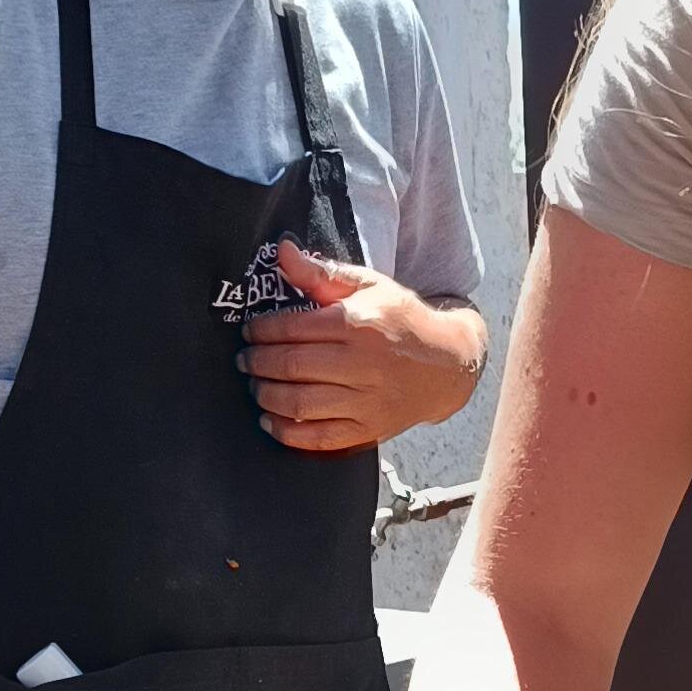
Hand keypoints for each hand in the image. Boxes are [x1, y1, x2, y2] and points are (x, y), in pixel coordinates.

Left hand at [241, 241, 483, 451]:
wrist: (447, 363)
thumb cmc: (400, 319)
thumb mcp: (368, 286)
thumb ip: (320, 273)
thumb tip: (281, 251)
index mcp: (359, 324)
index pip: (294, 328)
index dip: (262, 331)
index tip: (249, 332)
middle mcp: (363, 364)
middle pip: (293, 366)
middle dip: (258, 363)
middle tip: (244, 359)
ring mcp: (368, 401)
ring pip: (301, 404)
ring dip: (267, 396)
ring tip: (255, 386)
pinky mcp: (370, 429)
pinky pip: (320, 438)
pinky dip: (288, 432)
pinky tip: (271, 419)